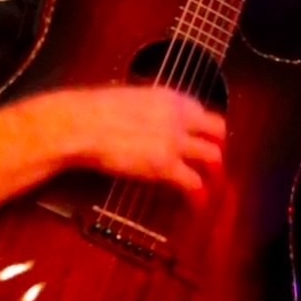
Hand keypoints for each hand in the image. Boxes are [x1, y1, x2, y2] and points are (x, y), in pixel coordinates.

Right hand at [61, 85, 225, 194]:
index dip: (201, 127)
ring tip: (209, 183)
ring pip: (213, 156)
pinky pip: (194, 183)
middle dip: (218, 146)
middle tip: (212, 161)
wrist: (82, 125)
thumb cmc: (94, 111)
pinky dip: (197, 195)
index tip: (198, 138)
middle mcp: (179, 116)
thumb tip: (147, 117)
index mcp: (169, 97)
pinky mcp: (166, 166)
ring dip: (213, 171)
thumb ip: (148, 108)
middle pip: (217, 130)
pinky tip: (196, 203)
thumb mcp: (130, 98)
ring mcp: (175, 141)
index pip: (201, 110)